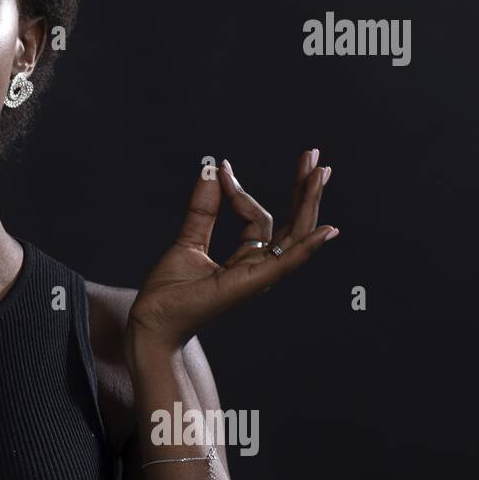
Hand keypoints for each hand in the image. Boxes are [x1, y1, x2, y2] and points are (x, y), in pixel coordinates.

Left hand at [127, 149, 338, 351]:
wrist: (152, 323)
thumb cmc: (169, 292)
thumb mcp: (187, 240)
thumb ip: (203, 209)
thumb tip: (212, 172)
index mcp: (246, 260)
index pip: (257, 218)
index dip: (240, 192)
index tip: (221, 170)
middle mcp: (258, 268)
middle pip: (291, 225)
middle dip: (304, 190)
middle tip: (314, 156)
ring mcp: (258, 278)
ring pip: (294, 236)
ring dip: (308, 203)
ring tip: (319, 172)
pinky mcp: (251, 285)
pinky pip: (285, 264)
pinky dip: (306, 247)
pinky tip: (326, 230)